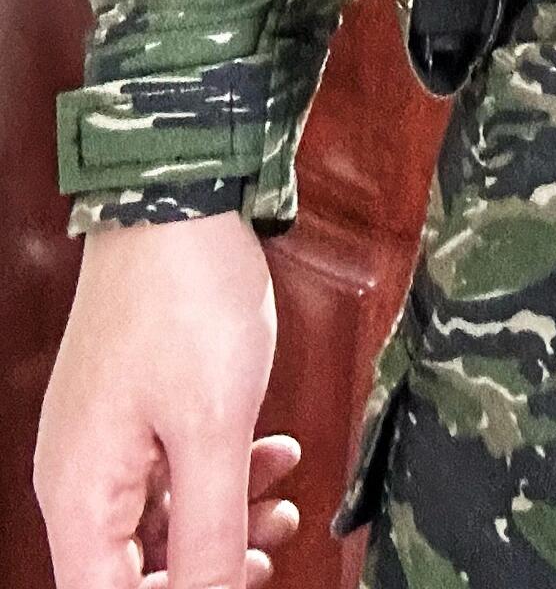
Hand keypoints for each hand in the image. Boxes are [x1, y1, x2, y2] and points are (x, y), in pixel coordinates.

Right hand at [36, 215, 300, 588]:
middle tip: (271, 551)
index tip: (238, 583)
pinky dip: (220, 471)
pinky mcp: (136, 406)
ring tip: (282, 501)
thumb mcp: (214, 430)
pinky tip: (270, 451)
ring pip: (161, 518)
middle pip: (135, 568)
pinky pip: (172, 468)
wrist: (183, 199)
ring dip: (224, 518)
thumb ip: (209, 533)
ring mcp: (107, 438)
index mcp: (80, 496)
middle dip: (208, 565)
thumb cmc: (187, 299)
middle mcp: (81, 476)